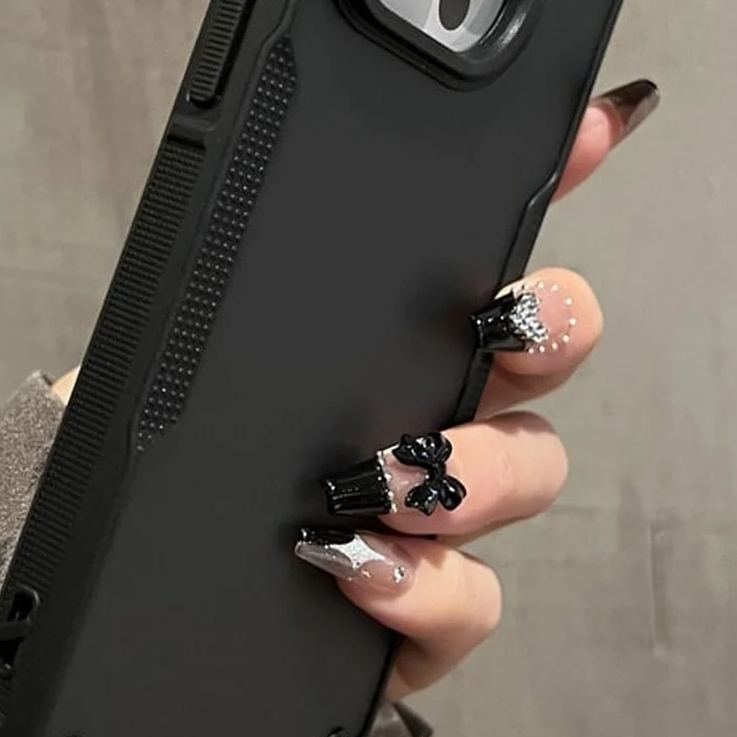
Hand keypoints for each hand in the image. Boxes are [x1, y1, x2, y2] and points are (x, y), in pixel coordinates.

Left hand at [52, 78, 657, 699]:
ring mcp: (440, 517)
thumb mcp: (185, 346)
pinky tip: (358, 567)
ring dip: (476, 467)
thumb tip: (249, 175)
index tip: (598, 123)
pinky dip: (426, 585)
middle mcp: (433, 411)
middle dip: (552, 324)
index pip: (486, 243)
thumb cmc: (167, 471)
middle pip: (547, 347)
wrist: (138, 613)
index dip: (559, 176)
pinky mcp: (424, 613)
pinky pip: (473, 597)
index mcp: (387, 338)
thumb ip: (233, 271)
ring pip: (529, 471)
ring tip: (388, 479)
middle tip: (503, 330)